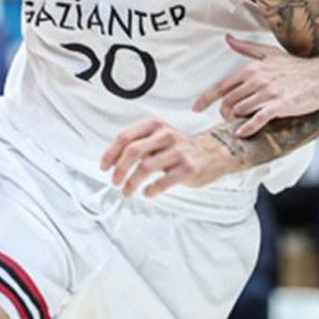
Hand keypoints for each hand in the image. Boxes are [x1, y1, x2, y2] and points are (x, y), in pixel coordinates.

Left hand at [99, 119, 229, 198]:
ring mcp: (178, 151)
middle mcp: (166, 135)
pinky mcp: (189, 168)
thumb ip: (139, 146)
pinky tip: (147, 193)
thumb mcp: (159, 139)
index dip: (111, 153)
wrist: (214, 153)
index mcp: (155, 126)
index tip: (104, 166)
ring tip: (127, 191)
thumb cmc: (181, 148)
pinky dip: (151, 190)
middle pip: (133, 151)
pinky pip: (164, 181)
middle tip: (115, 181)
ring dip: (131, 182)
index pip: (125, 137)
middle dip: (119, 169)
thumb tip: (113, 161)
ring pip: (146, 167)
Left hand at [192, 35, 318, 136]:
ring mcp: (269, 93)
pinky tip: (241, 133)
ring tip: (238, 124)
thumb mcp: (270, 53)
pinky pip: (258, 118)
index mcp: (252, 69)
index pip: (222, 85)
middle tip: (226, 119)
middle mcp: (257, 79)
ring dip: (236, 120)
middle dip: (224, 113)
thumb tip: (228, 38)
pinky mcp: (281, 105)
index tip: (196, 108)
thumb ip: (246, 48)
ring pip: (241, 110)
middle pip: (228, 101)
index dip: (206, 98)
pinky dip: (247, 128)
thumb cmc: (297, 66)